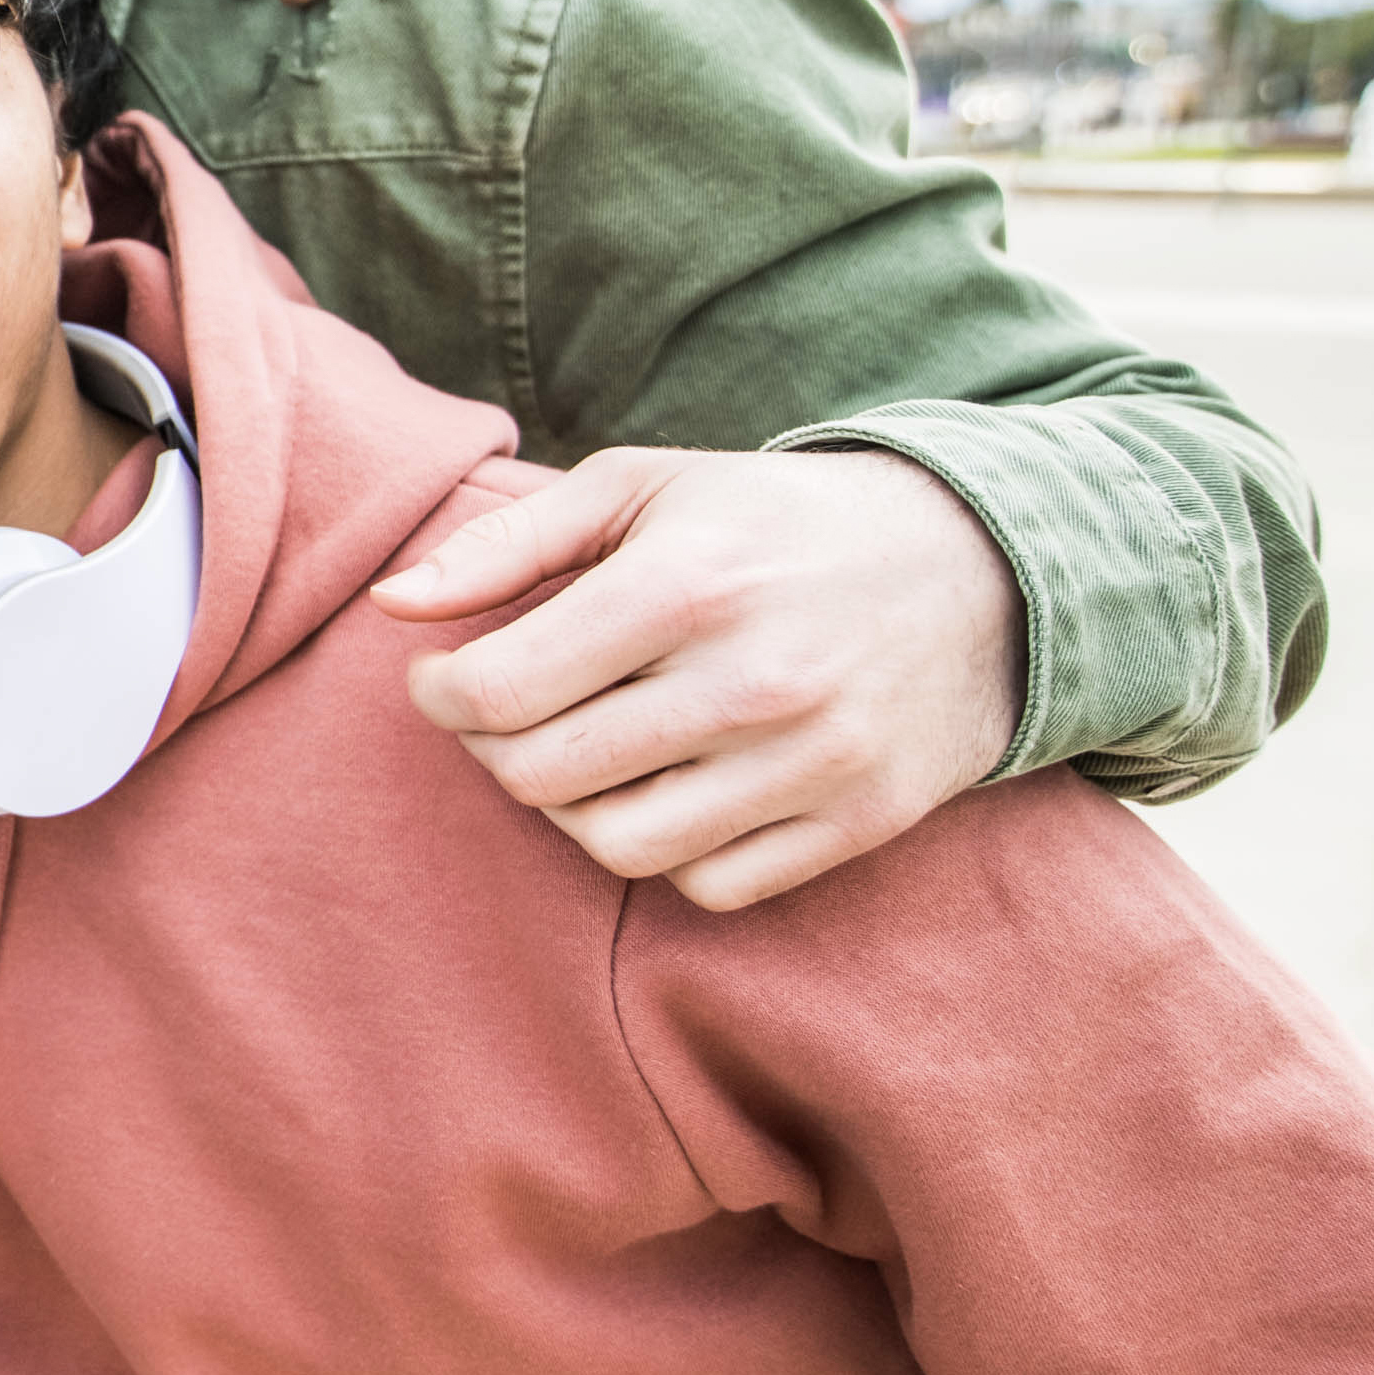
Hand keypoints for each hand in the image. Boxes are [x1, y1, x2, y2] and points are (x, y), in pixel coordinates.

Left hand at [377, 448, 1023, 912]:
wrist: (982, 570)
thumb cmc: (773, 522)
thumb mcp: (642, 489)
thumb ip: (506, 545)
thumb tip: (392, 604)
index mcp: (685, 586)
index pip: (500, 690)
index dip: (440, 695)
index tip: (443, 679)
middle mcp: (750, 683)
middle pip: (543, 776)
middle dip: (494, 749)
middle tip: (505, 713)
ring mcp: (810, 764)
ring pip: (616, 845)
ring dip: (570, 807)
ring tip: (579, 749)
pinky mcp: (855, 823)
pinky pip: (707, 885)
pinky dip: (663, 850)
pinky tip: (663, 786)